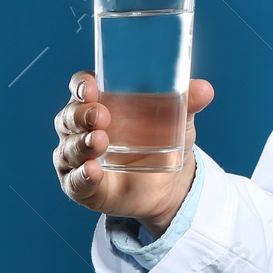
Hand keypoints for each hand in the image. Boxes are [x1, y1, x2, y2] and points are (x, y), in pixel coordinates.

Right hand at [54, 70, 213, 235]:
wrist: (170, 182)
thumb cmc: (163, 138)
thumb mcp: (177, 118)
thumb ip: (187, 101)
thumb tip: (205, 88)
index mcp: (101, 101)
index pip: (82, 87)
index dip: (82, 85)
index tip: (92, 86)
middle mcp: (82, 127)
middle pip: (70, 116)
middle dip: (82, 115)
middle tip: (101, 115)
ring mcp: (78, 158)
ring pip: (68, 148)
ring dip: (81, 144)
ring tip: (100, 142)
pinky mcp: (81, 186)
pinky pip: (74, 181)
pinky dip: (82, 176)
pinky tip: (93, 171)